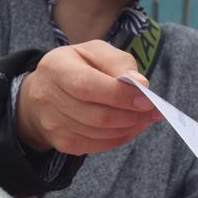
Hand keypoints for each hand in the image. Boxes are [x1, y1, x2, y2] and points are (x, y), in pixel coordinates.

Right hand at [14, 41, 160, 155]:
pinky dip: (121, 136)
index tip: (147, 98)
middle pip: (97, 116)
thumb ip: (118, 62)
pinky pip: (100, 145)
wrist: (43, 92)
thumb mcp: (94, 51)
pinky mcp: (63, 143)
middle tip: (154, 110)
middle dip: (132, 115)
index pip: (88, 86)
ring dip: (130, 127)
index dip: (120, 95)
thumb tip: (140, 84)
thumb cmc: (76, 66)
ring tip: (146, 116)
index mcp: (56, 69)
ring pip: (101, 134)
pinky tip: (131, 125)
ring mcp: (54, 125)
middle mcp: (49, 99)